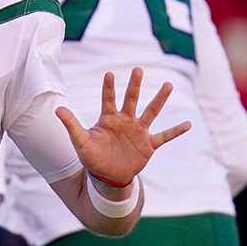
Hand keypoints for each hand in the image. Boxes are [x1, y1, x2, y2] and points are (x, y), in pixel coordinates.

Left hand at [57, 67, 190, 188]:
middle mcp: (125, 121)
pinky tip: (188, 124)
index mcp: (108, 119)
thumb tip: (58, 110)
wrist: (107, 176)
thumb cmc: (92, 157)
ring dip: (159, 100)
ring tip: (168, 85)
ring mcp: (138, 132)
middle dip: (134, 85)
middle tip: (138, 69)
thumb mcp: (80, 142)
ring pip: (151, 112)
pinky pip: (164, 136)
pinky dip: (176, 131)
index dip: (109, 88)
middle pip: (131, 99)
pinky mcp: (148, 145)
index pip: (108, 99)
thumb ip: (72, 125)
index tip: (109, 74)